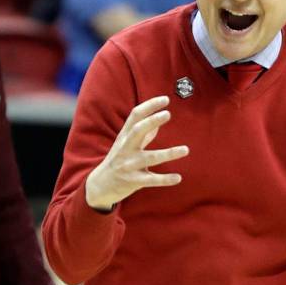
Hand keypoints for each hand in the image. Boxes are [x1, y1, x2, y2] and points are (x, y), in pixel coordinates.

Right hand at [85, 96, 188, 210]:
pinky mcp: (133, 181)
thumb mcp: (126, 144)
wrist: (100, 185)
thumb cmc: (118, 160)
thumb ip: (143, 134)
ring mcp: (129, 165)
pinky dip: (165, 179)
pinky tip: (178, 178)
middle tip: (168, 114)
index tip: (166, 99)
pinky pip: (151, 180)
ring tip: (186, 149)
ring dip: (169, 153)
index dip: (150, 106)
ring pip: (150, 157)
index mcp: (125, 136)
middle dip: (152, 121)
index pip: (136, 115)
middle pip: (138, 131)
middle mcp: (126, 148)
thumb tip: (158, 123)